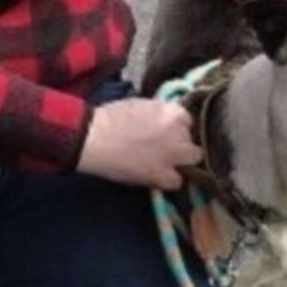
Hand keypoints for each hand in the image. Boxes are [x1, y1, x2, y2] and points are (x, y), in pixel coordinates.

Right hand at [76, 98, 199, 190]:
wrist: (94, 138)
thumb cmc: (110, 117)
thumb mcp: (141, 104)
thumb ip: (159, 112)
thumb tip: (165, 119)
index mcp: (172, 113)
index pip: (187, 119)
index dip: (177, 125)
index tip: (167, 129)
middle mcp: (178, 133)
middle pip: (192, 140)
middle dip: (182, 142)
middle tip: (167, 145)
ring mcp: (172, 155)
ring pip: (193, 159)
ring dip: (181, 160)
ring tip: (165, 162)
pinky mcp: (161, 175)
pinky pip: (177, 181)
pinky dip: (169, 179)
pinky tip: (158, 176)